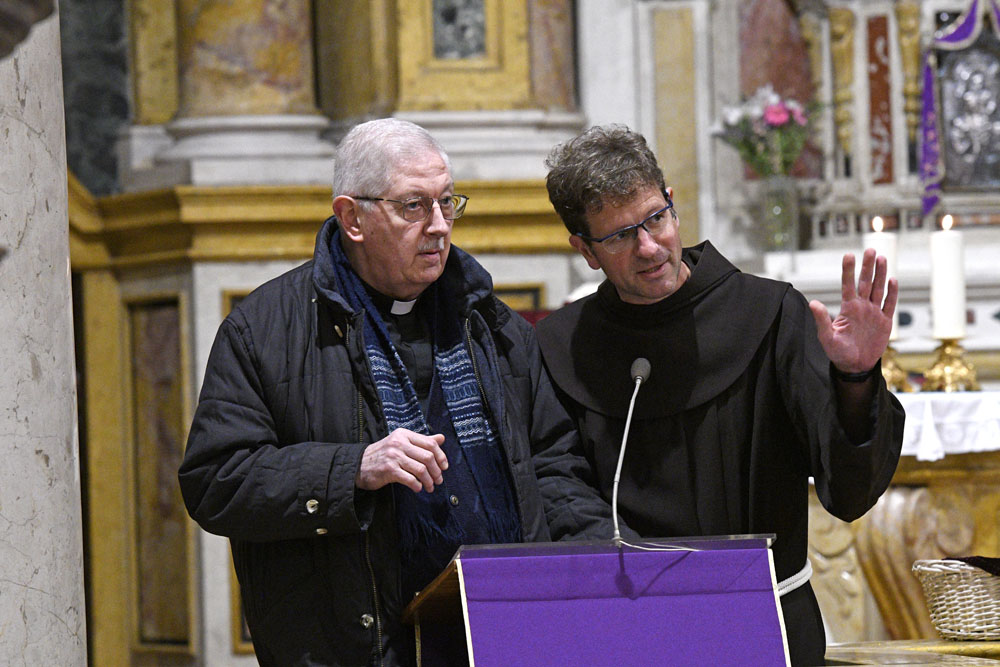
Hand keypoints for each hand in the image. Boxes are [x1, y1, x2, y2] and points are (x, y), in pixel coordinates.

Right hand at [355, 429, 447, 492]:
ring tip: (430, 487)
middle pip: (428, 457)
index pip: (430, 443)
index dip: (441, 456)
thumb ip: (421, 441)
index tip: (444, 467)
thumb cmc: (383, 454)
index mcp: (404, 434)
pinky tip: (418, 488)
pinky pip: (410, 479)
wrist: (359, 465)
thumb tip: (442, 438)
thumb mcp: (401, 443)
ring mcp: (393, 456)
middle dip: (437, 471)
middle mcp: (399, 443)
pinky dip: (417, 486)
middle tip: (438, 480)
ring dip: (429, 481)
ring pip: (421, 469)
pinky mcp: (388, 470)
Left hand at [809, 249, 898, 373]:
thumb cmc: (837, 352)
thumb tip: (813, 303)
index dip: (848, 270)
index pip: (848, 285)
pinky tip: (892, 279)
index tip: (849, 255)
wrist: (855, 365)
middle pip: (865, 282)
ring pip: (878, 289)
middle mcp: (861, 307)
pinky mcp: (885, 321)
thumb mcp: (827, 337)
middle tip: (870, 250)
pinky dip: (892, 293)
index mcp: (847, 308)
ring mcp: (873, 313)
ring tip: (881, 258)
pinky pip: (889, 304)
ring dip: (880, 274)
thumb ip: (822, 320)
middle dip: (868, 267)